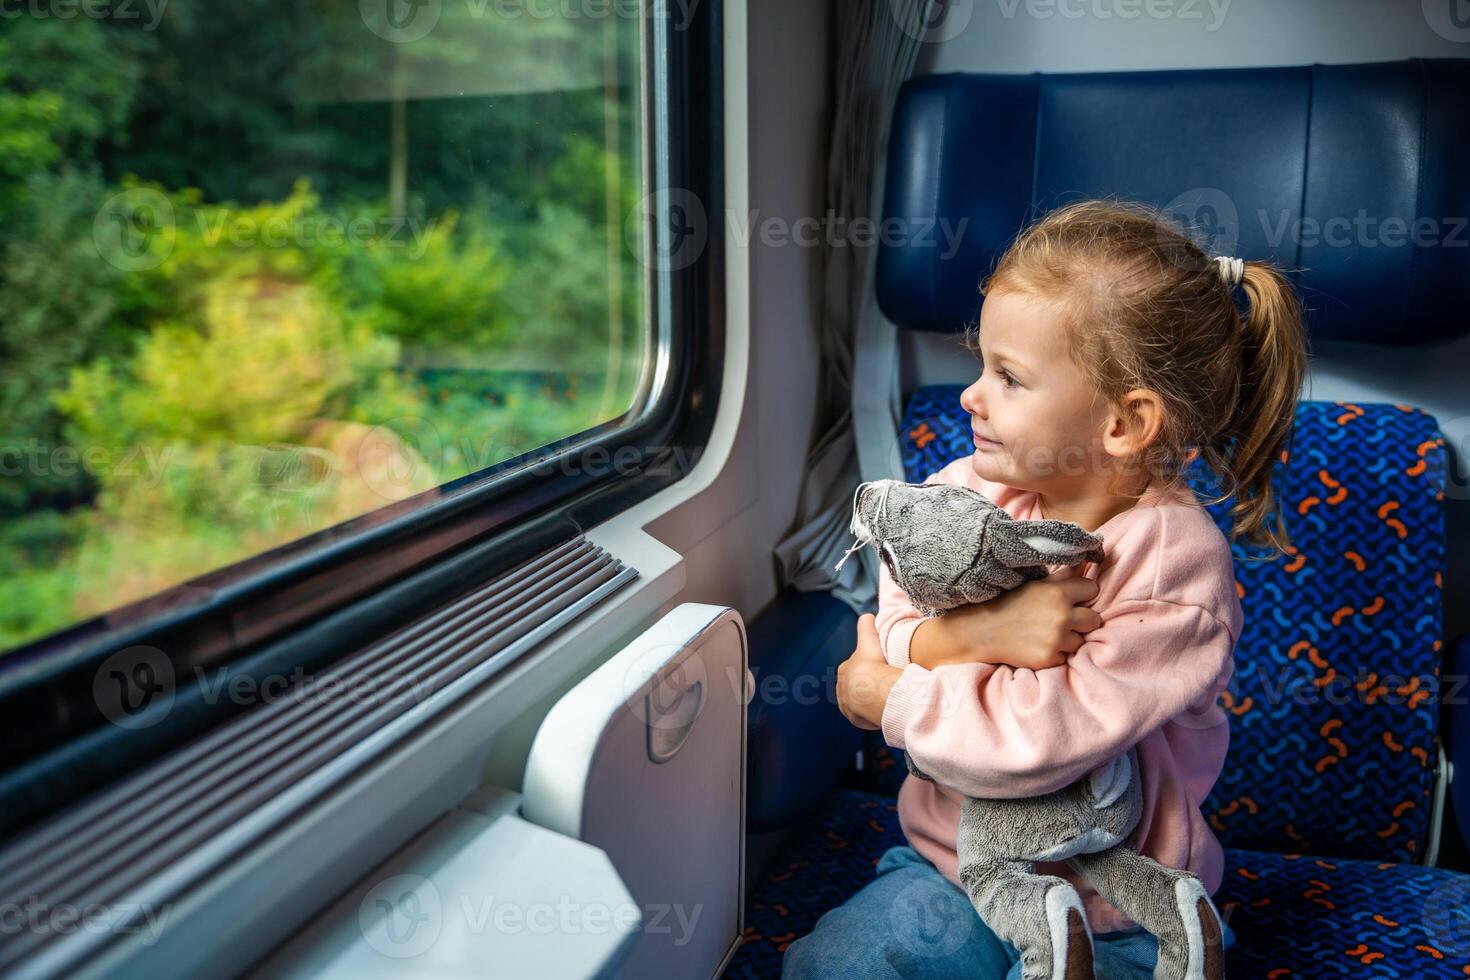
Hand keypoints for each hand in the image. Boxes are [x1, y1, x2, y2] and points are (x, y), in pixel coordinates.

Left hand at [836, 613, 901, 730]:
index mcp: (844, 670)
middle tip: (885, 685)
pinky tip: (882, 710)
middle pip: (857, 685)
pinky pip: (864, 716)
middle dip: (867, 685)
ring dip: (869, 701)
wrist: (871, 692)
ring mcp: (847, 704)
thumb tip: (868, 615)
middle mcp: (842, 688)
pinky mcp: (854, 717)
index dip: (869, 666)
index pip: (856, 667)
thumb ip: (866, 626)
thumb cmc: (871, 664)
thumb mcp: (869, 640)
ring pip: (860, 701)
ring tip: (885, 699)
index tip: (880, 669)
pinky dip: (871, 714)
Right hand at [912, 568, 1102, 670]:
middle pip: (1094, 619)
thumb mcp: (1035, 583)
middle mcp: (1061, 615)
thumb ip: (1065, 574)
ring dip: (1068, 638)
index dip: (1083, 594)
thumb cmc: (1009, 602)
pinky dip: (1056, 653)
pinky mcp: (1049, 659)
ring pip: (1081, 640)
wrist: (980, 630)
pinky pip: (1066, 657)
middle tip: (1061, 619)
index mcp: (1057, 592)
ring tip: (1047, 633)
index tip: (1073, 598)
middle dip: (1081, 619)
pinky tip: (1039, 645)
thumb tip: (1088, 556)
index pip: (1093, 589)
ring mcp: (1056, 639)